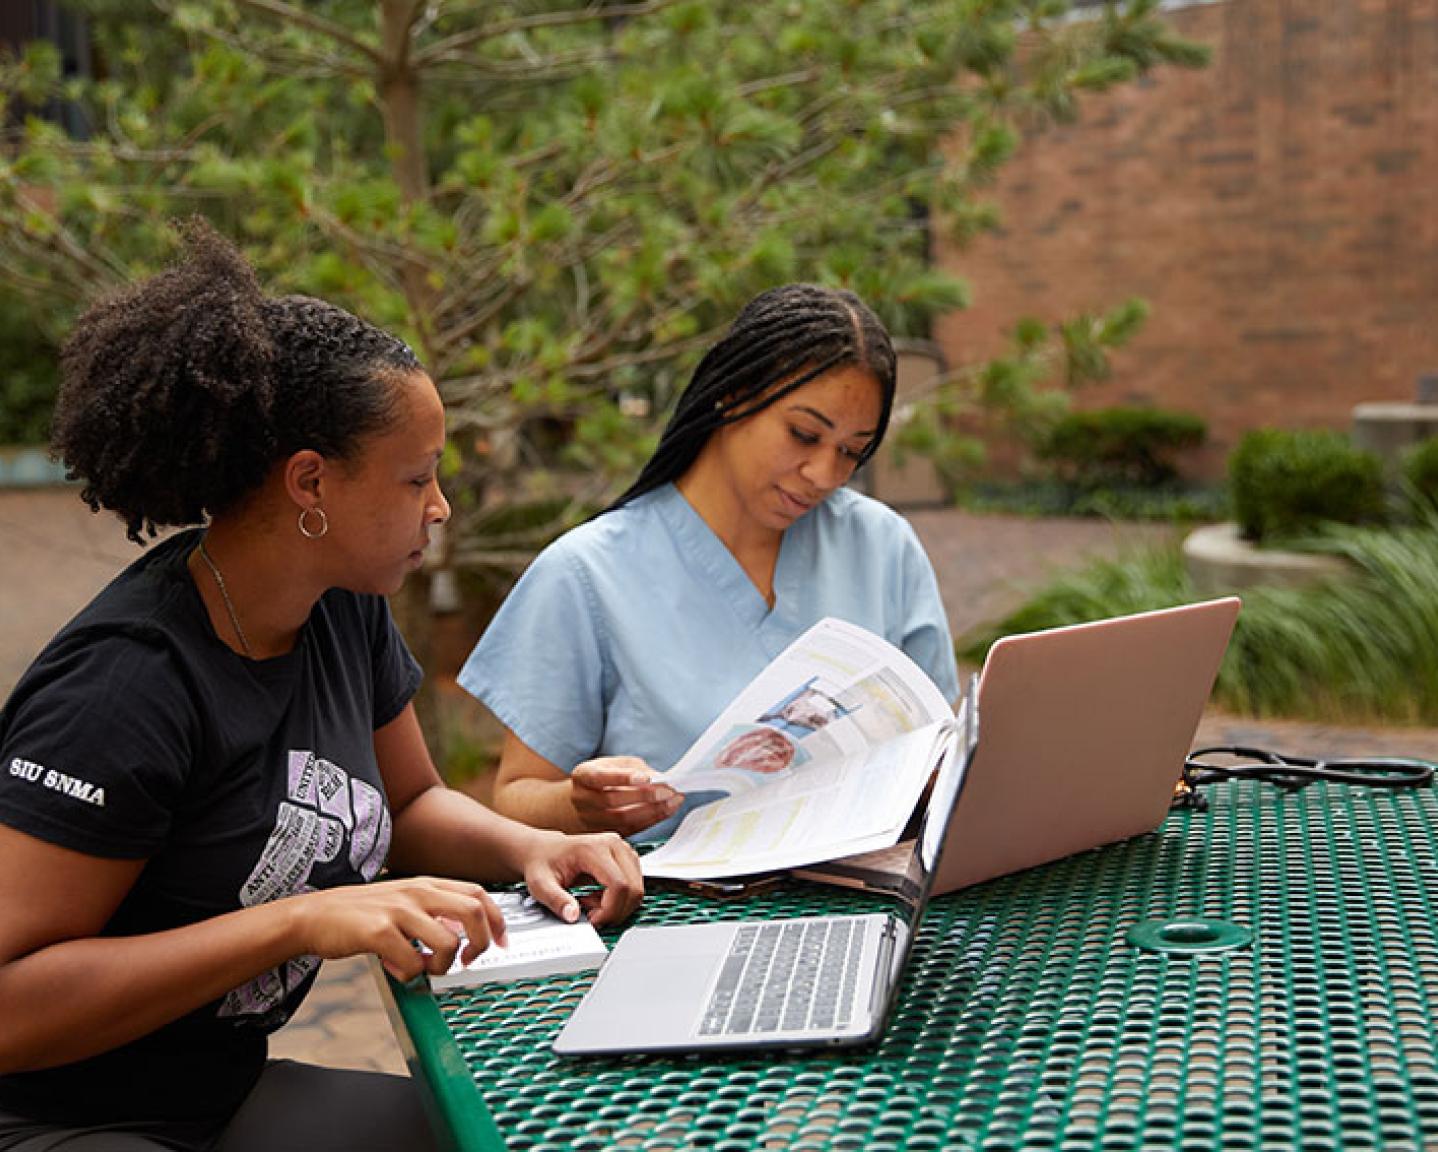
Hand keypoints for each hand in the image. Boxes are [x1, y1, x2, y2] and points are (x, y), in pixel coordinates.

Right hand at [289, 877, 507, 982]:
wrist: (314, 914)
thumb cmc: (361, 912)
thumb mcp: (403, 899)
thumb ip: (432, 910)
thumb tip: (463, 933)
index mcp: (427, 885)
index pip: (479, 895)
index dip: (497, 920)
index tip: (500, 943)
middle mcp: (418, 892)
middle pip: (474, 913)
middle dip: (481, 944)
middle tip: (466, 961)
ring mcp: (399, 910)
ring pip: (449, 942)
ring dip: (441, 965)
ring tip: (421, 966)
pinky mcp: (379, 932)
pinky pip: (413, 962)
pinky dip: (409, 974)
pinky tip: (394, 967)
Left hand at [520, 829, 644, 927]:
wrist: (544, 850)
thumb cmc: (543, 863)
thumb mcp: (540, 885)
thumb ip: (556, 901)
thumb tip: (573, 916)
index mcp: (593, 848)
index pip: (619, 885)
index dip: (610, 910)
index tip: (592, 920)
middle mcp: (613, 845)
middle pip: (633, 888)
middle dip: (615, 911)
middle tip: (593, 916)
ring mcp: (623, 849)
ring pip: (637, 889)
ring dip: (618, 905)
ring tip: (592, 904)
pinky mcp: (626, 857)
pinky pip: (634, 885)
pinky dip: (620, 899)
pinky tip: (599, 898)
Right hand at [570, 756, 682, 835]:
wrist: (586, 799)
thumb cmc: (605, 776)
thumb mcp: (617, 763)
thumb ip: (636, 768)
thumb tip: (660, 778)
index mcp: (582, 776)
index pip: (599, 777)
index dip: (622, 778)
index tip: (646, 777)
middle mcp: (582, 800)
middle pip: (612, 800)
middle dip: (644, 796)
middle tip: (668, 791)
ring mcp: (591, 820)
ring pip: (622, 819)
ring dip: (652, 811)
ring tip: (673, 801)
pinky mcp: (606, 834)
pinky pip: (631, 829)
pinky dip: (652, 820)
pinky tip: (668, 810)